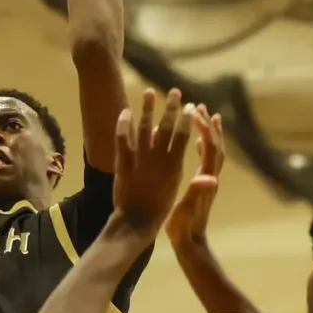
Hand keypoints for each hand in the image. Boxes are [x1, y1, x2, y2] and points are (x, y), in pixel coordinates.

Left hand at [113, 89, 195, 235]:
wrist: (137, 221)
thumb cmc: (159, 207)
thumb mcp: (175, 186)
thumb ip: (175, 163)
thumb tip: (179, 144)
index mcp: (174, 165)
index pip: (182, 136)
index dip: (186, 119)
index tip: (189, 105)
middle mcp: (158, 159)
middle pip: (165, 127)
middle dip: (171, 107)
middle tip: (174, 91)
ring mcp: (140, 159)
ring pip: (144, 128)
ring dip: (148, 109)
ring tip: (149, 92)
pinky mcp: (122, 163)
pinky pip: (122, 139)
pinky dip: (123, 124)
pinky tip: (125, 111)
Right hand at [164, 106, 224, 245]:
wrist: (190, 243)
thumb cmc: (184, 227)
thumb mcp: (187, 209)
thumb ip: (197, 193)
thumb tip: (211, 178)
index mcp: (206, 178)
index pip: (209, 147)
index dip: (203, 128)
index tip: (193, 112)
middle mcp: (210, 176)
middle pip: (215, 145)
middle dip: (209, 125)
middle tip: (201, 106)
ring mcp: (208, 180)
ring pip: (213, 150)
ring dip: (209, 133)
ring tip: (203, 116)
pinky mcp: (202, 185)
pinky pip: (206, 160)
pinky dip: (203, 146)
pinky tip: (195, 141)